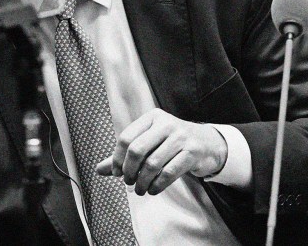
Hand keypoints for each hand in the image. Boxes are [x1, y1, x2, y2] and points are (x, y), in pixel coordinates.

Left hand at [96, 108, 227, 195]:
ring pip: (153, 163)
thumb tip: (99, 169)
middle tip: (127, 182)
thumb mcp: (149, 143)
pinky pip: (169, 172)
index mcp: (151, 118)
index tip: (116, 172)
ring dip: (142, 181)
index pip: (126, 137)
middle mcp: (166, 123)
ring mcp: (181, 137)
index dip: (117, 158)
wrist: (208, 144)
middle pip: (137, 149)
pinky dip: (157, 185)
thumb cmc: (171, 144)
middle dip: (129, 170)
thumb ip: (124, 155)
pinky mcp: (193, 152)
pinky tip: (153, 190)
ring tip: (140, 189)